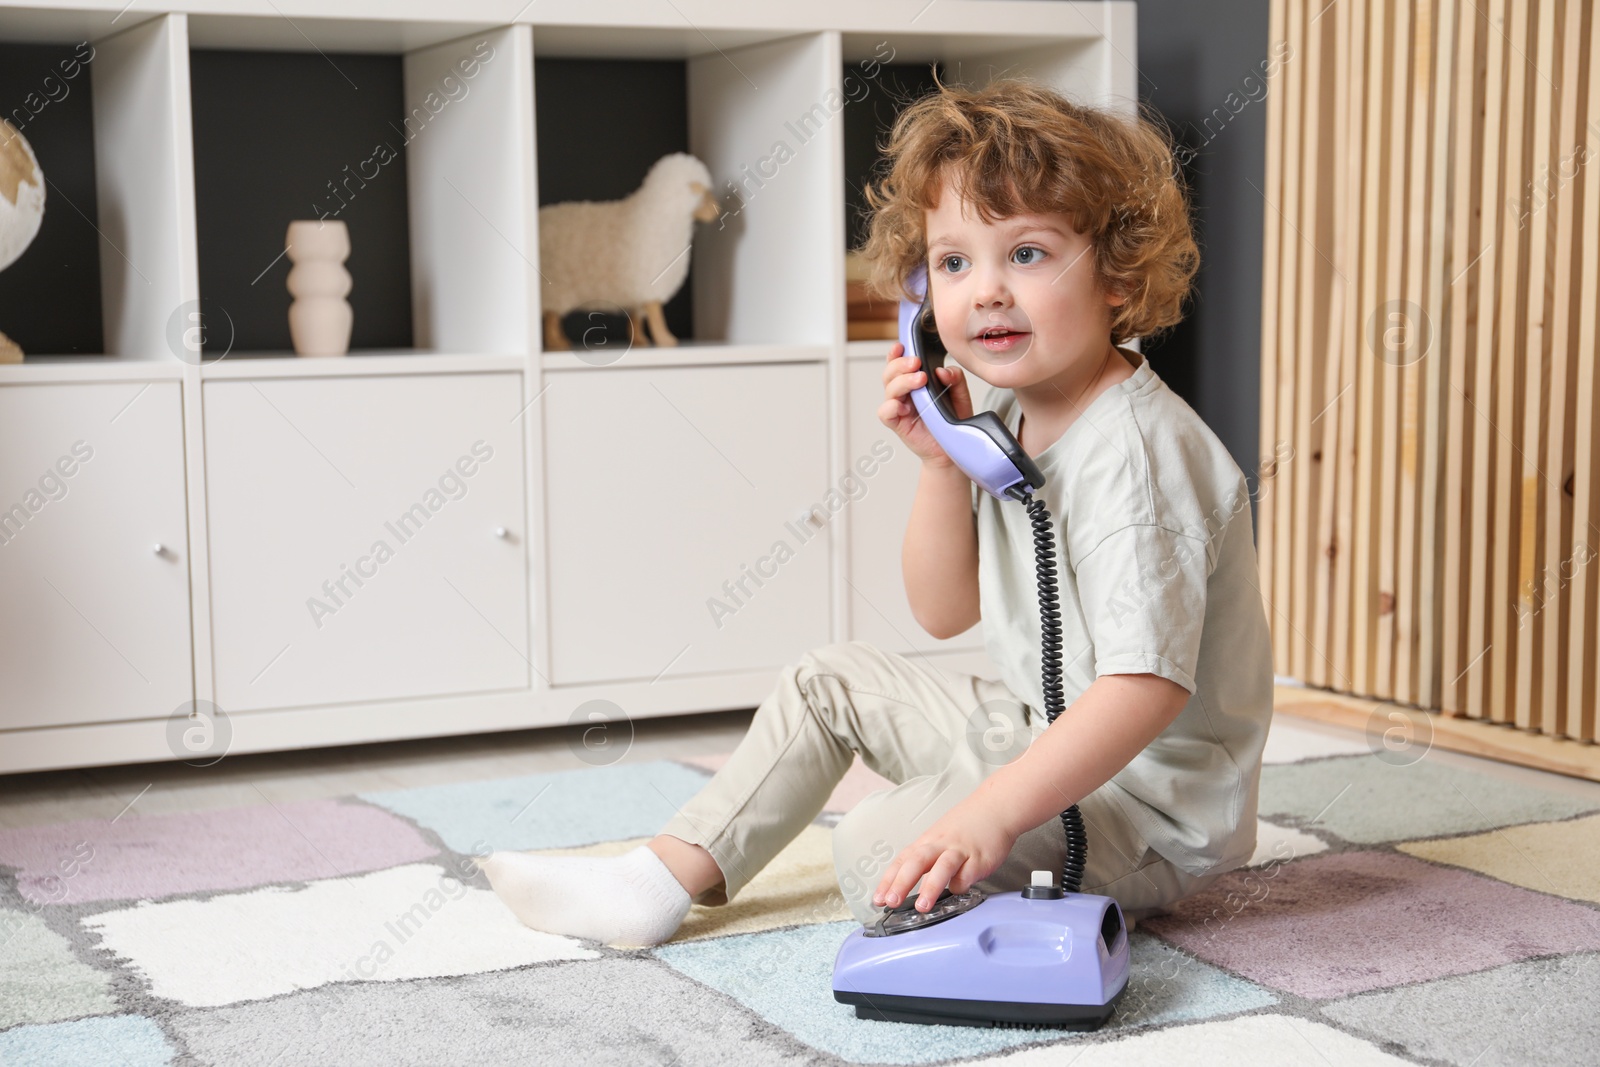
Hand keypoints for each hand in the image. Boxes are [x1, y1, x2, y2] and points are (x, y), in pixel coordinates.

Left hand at [871, 793, 1016, 912]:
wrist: (995, 806)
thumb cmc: (967, 824)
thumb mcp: (939, 837)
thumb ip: (927, 860)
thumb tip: (909, 883)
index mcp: (927, 842)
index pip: (902, 861)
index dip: (889, 880)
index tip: (878, 899)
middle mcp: (940, 845)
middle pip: (916, 862)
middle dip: (901, 883)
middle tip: (891, 901)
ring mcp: (960, 850)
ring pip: (942, 867)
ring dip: (930, 887)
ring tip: (922, 906)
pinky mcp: (980, 858)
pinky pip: (968, 874)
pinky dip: (961, 884)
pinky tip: (957, 890)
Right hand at [877, 342, 974, 468]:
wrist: (953, 449)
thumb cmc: (953, 421)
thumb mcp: (960, 396)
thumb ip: (955, 379)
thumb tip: (943, 371)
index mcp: (915, 382)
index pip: (900, 363)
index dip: (897, 353)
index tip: (903, 345)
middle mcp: (905, 393)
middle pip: (891, 372)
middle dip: (901, 364)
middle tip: (916, 364)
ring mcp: (900, 408)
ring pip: (889, 389)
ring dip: (901, 381)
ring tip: (920, 380)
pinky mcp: (897, 424)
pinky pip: (885, 413)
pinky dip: (890, 406)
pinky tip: (904, 406)